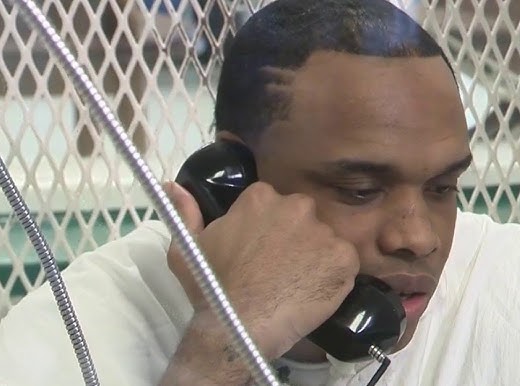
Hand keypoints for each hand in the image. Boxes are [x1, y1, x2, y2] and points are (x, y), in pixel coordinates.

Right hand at [164, 181, 359, 358]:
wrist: (241, 325)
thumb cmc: (213, 288)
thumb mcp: (187, 248)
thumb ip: (185, 212)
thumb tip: (174, 185)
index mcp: (261, 197)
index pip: (272, 204)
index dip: (268, 228)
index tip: (262, 248)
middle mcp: (296, 206)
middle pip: (303, 217)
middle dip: (296, 237)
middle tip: (282, 267)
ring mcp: (323, 231)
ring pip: (325, 239)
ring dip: (316, 257)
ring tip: (298, 283)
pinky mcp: (343, 257)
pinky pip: (345, 262)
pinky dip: (335, 276)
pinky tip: (316, 291)